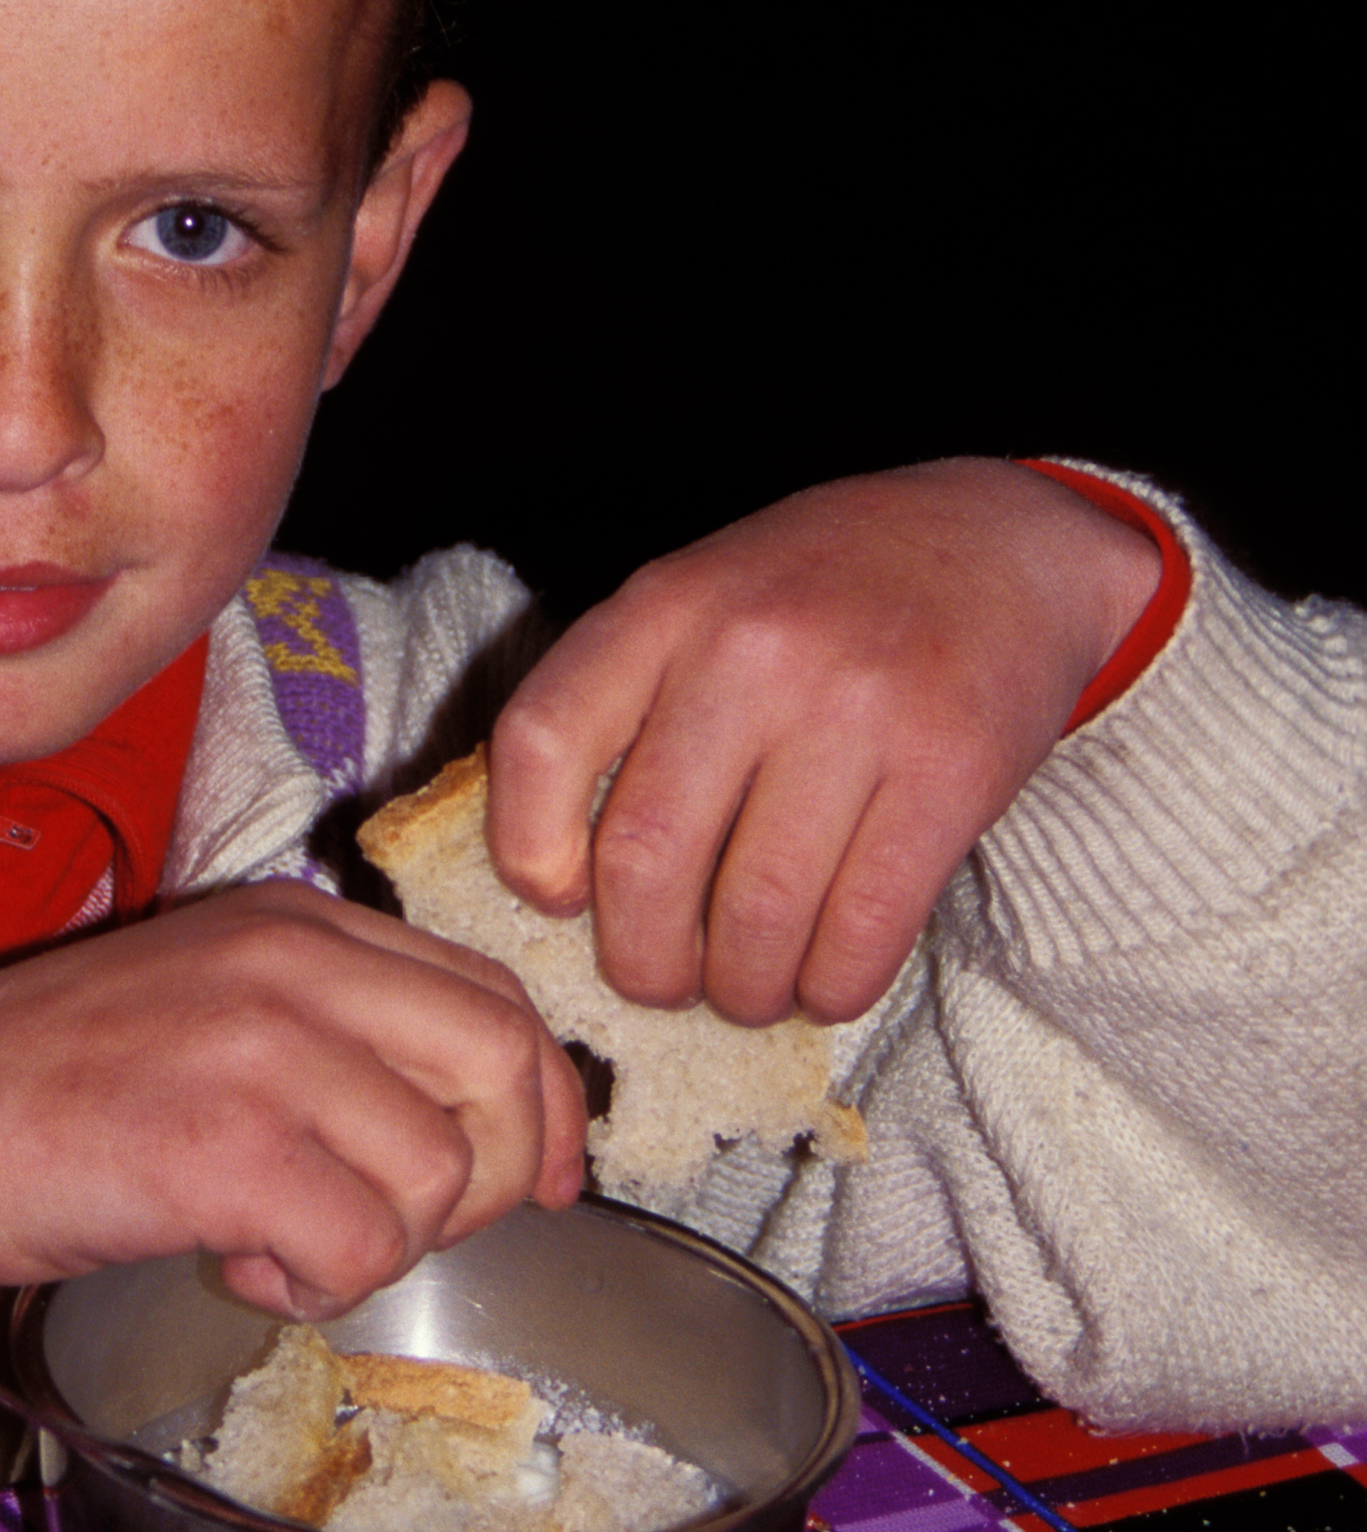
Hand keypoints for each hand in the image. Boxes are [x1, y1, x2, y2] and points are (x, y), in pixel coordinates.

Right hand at [0, 882, 585, 1316]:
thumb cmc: (56, 1084)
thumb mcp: (211, 1000)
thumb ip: (332, 1025)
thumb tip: (472, 1121)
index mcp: (296, 922)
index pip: (490, 990)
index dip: (545, 1097)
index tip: (546, 1174)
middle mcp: (294, 965)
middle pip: (503, 1062)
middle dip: (502, 1174)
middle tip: (418, 1229)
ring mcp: (264, 1051)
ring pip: (442, 1174)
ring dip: (382, 1244)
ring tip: (281, 1240)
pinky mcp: (230, 1147)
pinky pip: (365, 1248)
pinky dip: (319, 1285)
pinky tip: (239, 1262)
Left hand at [486, 459, 1164, 1027]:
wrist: (1003, 542)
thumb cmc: (826, 591)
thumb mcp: (704, 594)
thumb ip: (629, 697)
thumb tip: (562, 870)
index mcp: (665, 605)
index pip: (539, 742)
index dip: (527, 849)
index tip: (559, 896)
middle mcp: (750, 650)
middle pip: (644, 860)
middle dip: (644, 962)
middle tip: (665, 977)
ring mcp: (855, 709)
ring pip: (756, 917)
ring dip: (743, 989)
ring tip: (750, 987)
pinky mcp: (950, 770)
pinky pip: (863, 930)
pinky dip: (832, 987)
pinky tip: (826, 980)